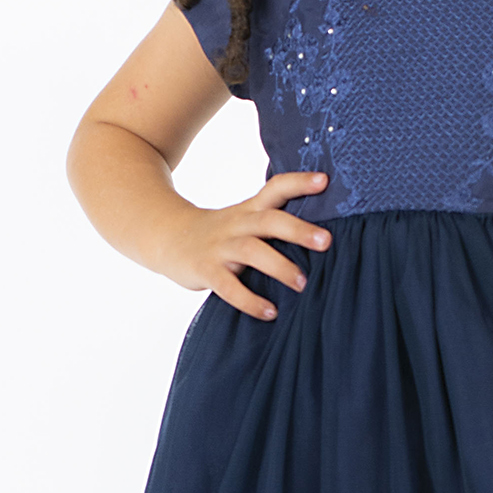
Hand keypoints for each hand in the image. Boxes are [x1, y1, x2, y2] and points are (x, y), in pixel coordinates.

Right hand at [162, 171, 330, 320]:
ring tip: (303, 284)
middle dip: (298, 229)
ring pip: (251, 251)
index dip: (300, 182)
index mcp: (249, 210)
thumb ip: (273, 221)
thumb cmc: (219, 233)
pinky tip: (270, 312)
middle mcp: (237, 225)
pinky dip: (250, 301)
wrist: (166, 237)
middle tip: (326, 242)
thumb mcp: (243, 218)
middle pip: (269, 220)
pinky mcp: (206, 270)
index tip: (325, 180)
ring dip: (279, 267)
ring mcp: (220, 247)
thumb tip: (323, 236)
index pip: (276, 188)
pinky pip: (229, 286)